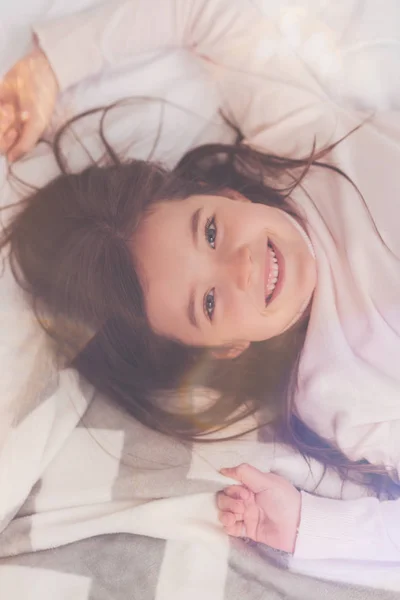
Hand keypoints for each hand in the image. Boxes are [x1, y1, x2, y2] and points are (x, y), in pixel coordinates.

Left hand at [0, 45, 58, 161]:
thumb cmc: (41, 99)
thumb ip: (25, 144)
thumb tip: (11, 160)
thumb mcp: (37, 124)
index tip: (13, 131)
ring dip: (0, 115)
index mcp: (21, 136)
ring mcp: (3, 113)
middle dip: (1, 125)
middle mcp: (10, 126)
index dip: (4, 141)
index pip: (3, 148)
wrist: (38, 70)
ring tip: (8, 104)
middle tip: (11, 112)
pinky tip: (4, 98)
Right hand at [217, 463, 300, 552]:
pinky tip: (233, 524)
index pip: (230, 484)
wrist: (297, 527)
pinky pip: (230, 528)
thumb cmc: (284, 500)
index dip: (231, 488)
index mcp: (251, 486)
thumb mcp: (267, 481)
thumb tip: (223, 470)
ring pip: (225, 512)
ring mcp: (247, 515)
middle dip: (228, 502)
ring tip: (236, 517)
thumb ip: (245, 473)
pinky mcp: (248, 530)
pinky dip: (227, 526)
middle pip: (224, 498)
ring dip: (225, 513)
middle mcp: (246, 499)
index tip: (243, 493)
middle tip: (242, 506)